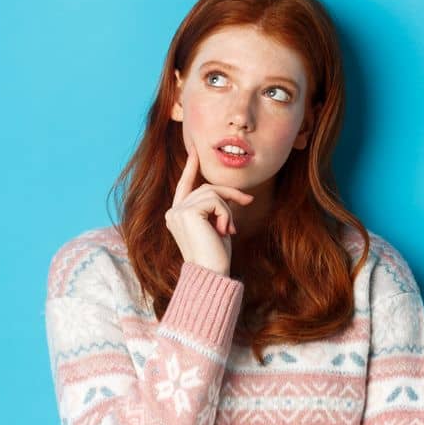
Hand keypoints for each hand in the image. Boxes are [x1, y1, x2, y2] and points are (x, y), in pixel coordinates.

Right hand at [167, 130, 252, 275]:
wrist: (210, 272)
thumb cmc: (216, 255)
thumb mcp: (217, 227)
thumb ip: (217, 209)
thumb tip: (232, 195)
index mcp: (178, 215)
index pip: (184, 186)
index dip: (191, 169)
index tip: (195, 151)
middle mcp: (174, 212)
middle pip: (207, 187)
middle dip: (230, 193)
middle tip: (249, 200)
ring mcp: (178, 211)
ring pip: (212, 192)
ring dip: (228, 209)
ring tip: (228, 230)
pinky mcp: (186, 212)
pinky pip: (215, 201)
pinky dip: (226, 214)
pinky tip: (224, 231)